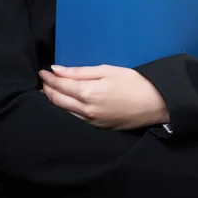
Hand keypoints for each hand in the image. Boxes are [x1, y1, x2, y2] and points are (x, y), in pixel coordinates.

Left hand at [39, 64, 169, 129]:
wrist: (155, 103)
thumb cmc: (132, 82)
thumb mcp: (106, 70)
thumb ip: (80, 72)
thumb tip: (57, 70)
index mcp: (88, 94)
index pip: (60, 86)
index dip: (49, 78)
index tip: (42, 71)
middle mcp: (86, 111)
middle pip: (58, 101)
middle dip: (48, 89)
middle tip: (43, 80)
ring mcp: (92, 122)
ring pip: (64, 112)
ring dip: (54, 100)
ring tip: (49, 90)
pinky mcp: (98, 128)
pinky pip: (75, 118)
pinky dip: (65, 109)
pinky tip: (65, 103)